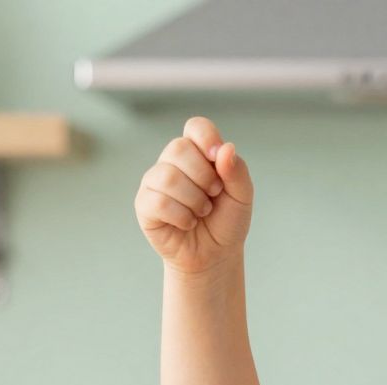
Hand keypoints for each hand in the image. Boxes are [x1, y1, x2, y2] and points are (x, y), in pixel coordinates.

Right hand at [134, 116, 253, 273]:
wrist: (215, 255)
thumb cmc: (226, 222)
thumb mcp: (242, 197)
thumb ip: (237, 171)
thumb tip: (225, 148)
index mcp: (197, 153)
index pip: (196, 127)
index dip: (207, 138)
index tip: (218, 159)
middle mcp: (172, 162)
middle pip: (178, 148)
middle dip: (203, 176)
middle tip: (214, 195)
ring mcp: (154, 182)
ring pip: (168, 177)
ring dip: (194, 200)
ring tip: (202, 212)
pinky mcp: (144, 205)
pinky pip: (159, 202)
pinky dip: (181, 216)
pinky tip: (188, 223)